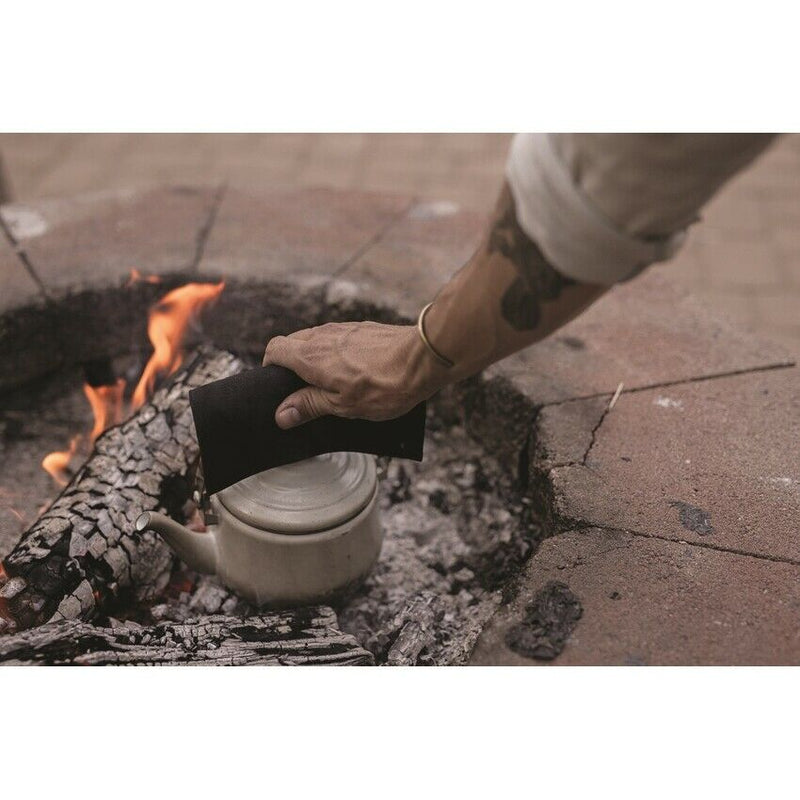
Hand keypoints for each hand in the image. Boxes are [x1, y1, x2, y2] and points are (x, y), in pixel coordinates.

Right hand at [262, 321, 443, 428]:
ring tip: (332, 384)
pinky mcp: (361, 328)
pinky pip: (337, 339)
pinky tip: (354, 372)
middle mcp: (322, 336)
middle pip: (294, 344)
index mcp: (310, 356)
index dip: (271, 368)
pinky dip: (336, 353)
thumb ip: (309, 405)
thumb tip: (281, 414)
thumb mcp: (342, 405)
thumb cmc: (385, 385)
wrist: (424, 359)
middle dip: (293, 366)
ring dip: (316, 359)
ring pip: (316, 340)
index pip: (274, 350)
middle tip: (306, 391)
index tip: (279, 386)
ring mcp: (343, 329)